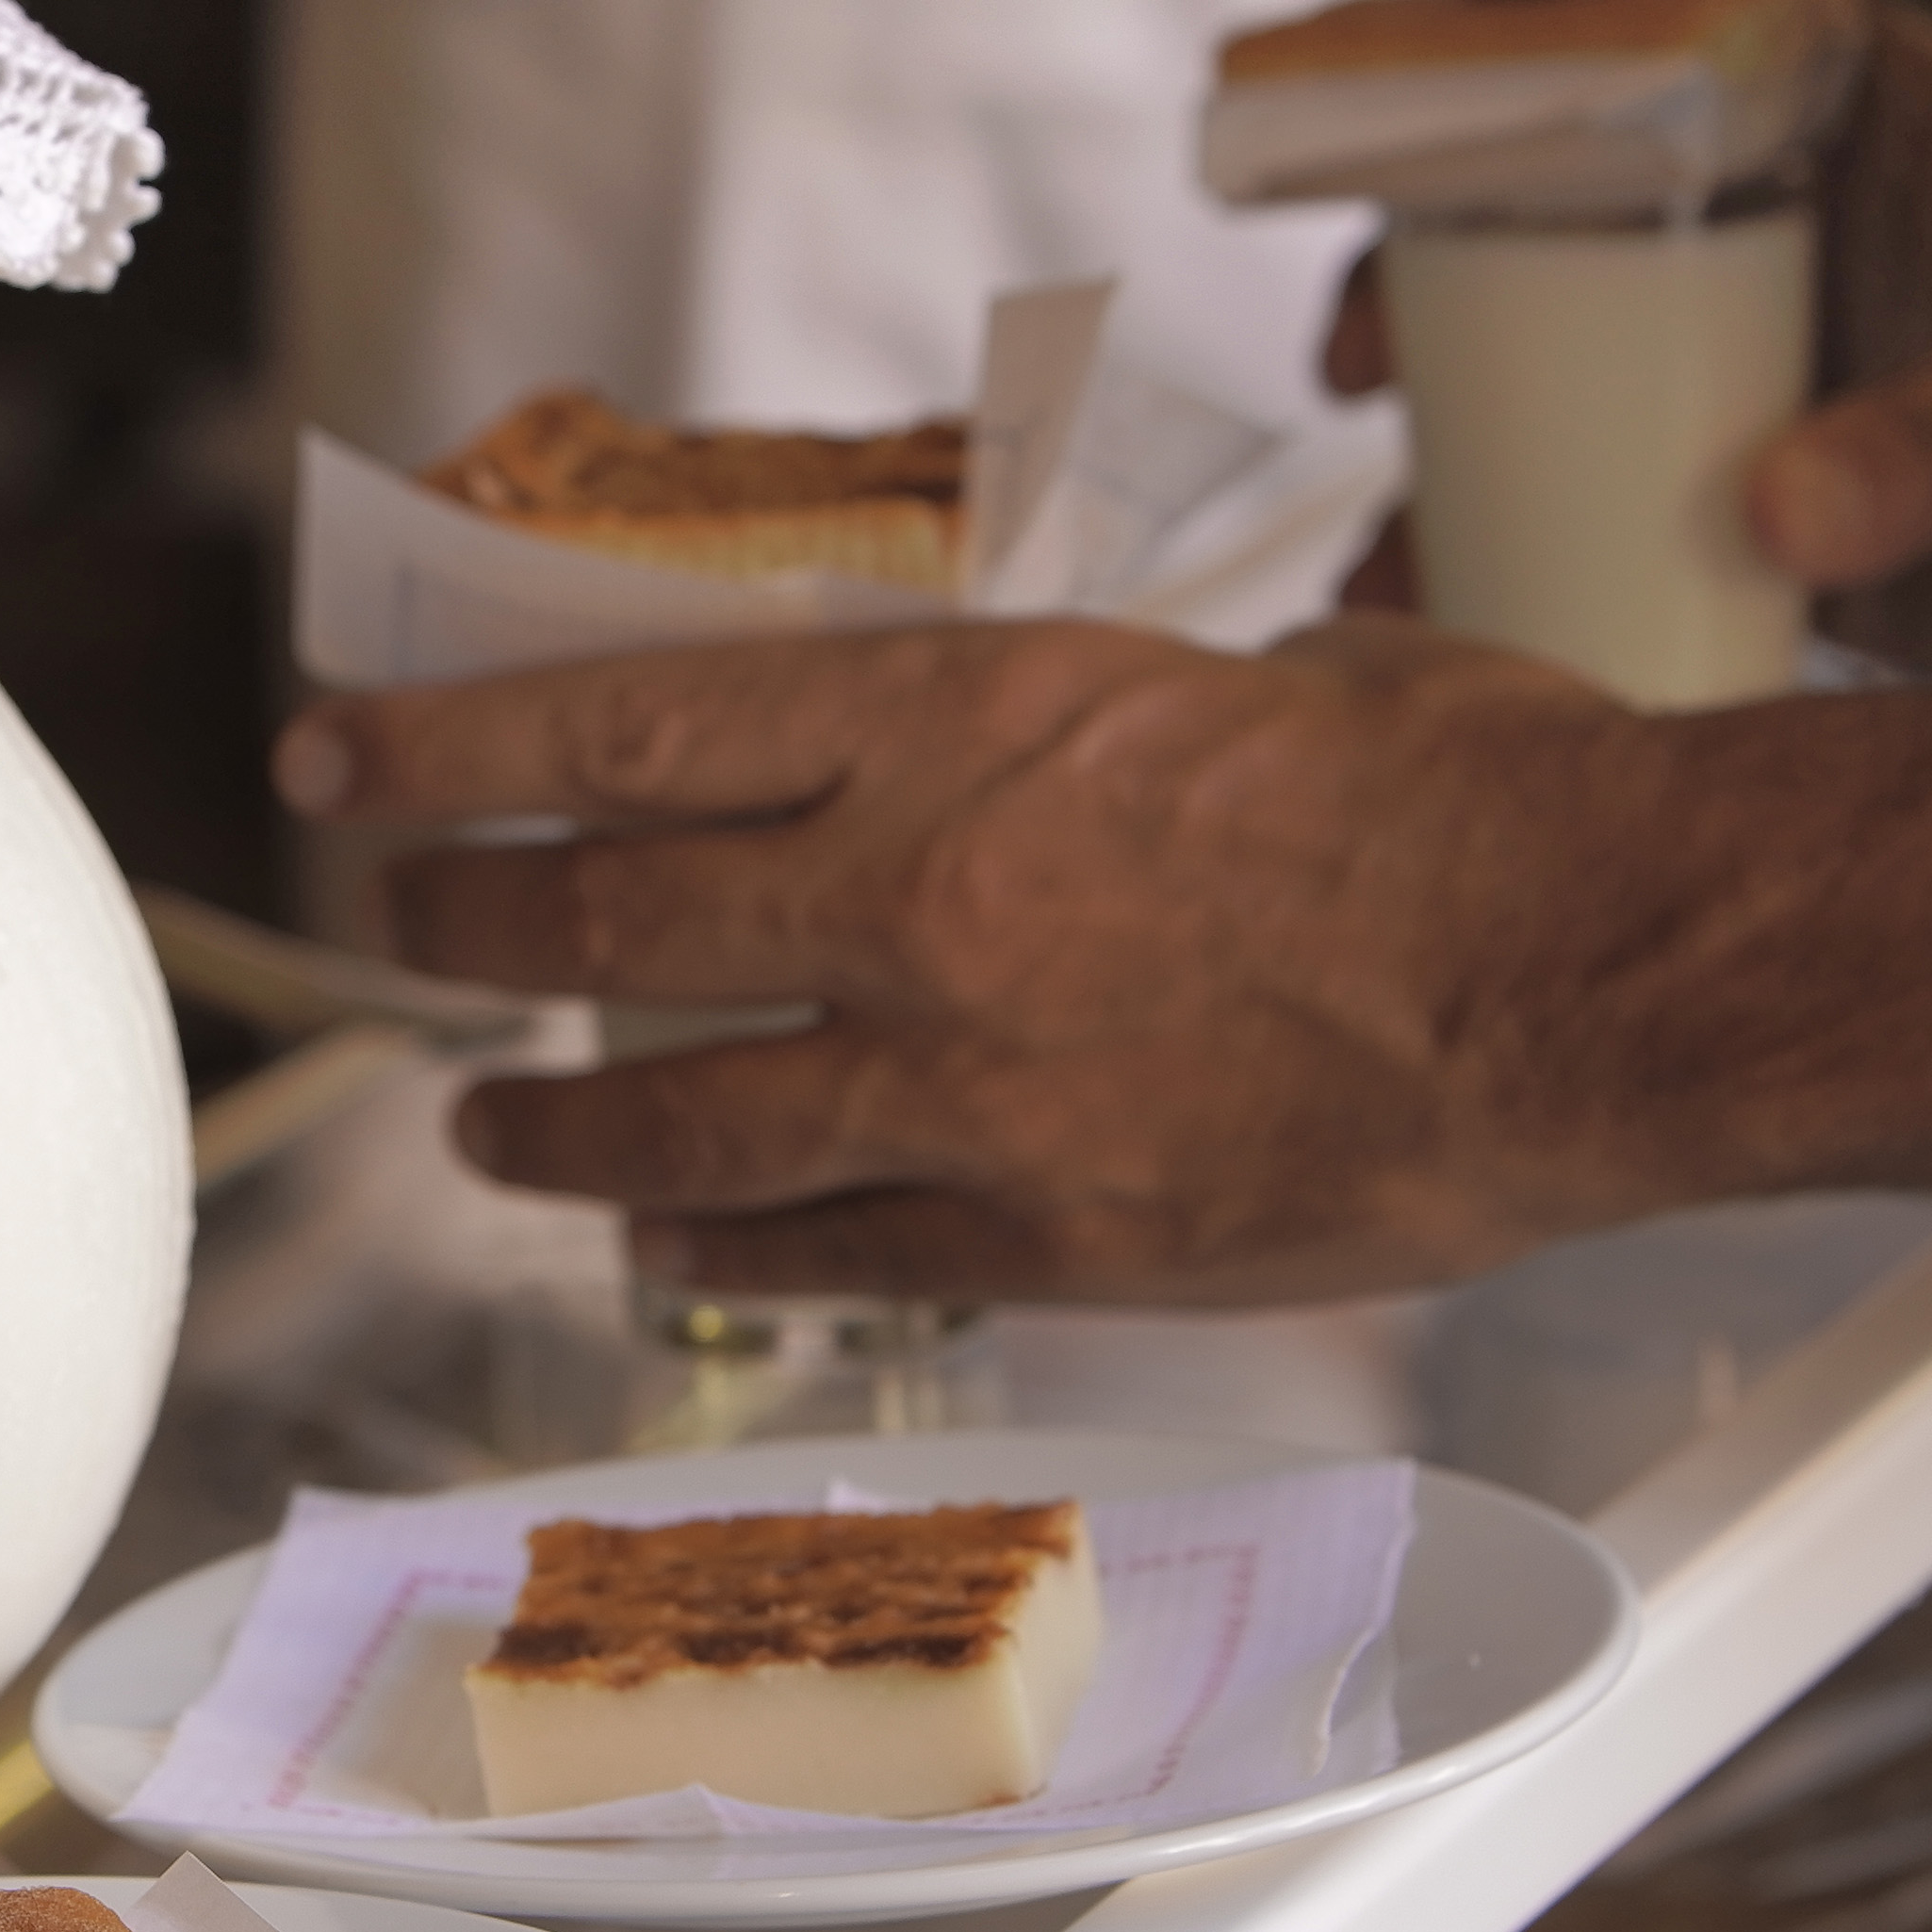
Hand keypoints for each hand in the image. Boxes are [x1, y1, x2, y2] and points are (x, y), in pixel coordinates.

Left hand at [272, 617, 1700, 1303]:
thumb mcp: (1205, 676)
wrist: (1596, 968)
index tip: (334, 751)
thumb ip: (1042, 726)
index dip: (445, 745)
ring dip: (546, 1127)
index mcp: (956, 719)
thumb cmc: (1454, 792)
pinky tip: (666, 1255)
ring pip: (669, 1118)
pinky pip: (818, 1254)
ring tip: (485, 1131)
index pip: (619, 724)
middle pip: (598, 923)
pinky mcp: (1038, 1232)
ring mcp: (964, 1079)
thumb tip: (964, 747)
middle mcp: (917, 896)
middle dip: (459, 927)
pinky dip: (720, 1255)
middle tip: (394, 928)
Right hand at [1323, 0, 1931, 665]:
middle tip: (1361, 264)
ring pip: (1523, 284)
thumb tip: (1774, 515)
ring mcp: (1730, 319)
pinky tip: (1406, 572)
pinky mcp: (1711, 449)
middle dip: (1415, 164)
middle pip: (1556, 118)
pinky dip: (1462, 507)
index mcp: (1879, 110)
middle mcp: (1777, 194)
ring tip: (1358, 411)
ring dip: (1414, 332)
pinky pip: (1552, 451)